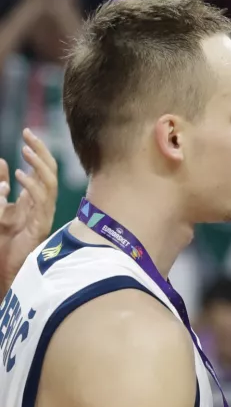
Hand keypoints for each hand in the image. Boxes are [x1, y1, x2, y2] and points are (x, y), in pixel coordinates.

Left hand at [0, 129, 58, 293]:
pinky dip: (32, 186)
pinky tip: (19, 175)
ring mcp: (42, 216)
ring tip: (25, 151)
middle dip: (41, 152)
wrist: (3, 272)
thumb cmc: (0, 245)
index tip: (26, 133)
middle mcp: (41, 206)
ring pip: (49, 184)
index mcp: (32, 201)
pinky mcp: (39, 226)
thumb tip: (2, 162)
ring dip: (38, 166)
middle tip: (28, 134)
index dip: (37, 151)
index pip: (41, 171)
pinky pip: (42, 201)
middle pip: (49, 173)